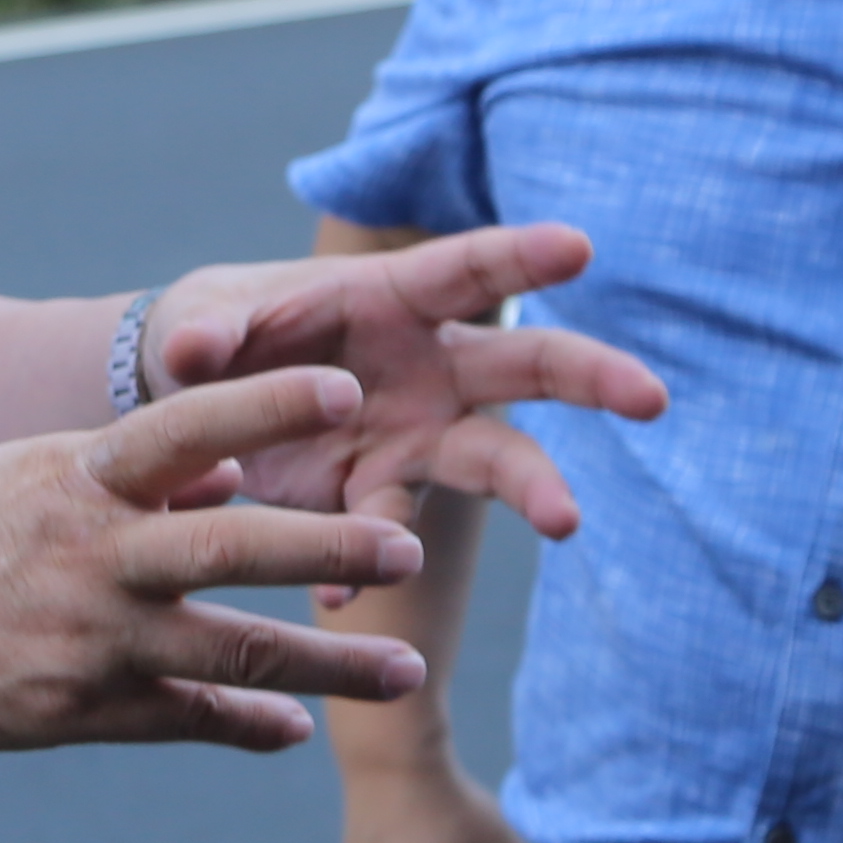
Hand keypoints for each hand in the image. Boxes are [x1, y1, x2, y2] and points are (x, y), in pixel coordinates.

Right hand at [0, 370, 435, 757]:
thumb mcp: (20, 479)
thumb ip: (127, 481)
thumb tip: (229, 474)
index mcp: (73, 477)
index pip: (188, 424)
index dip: (270, 406)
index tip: (346, 391)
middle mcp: (88, 554)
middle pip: (235, 544)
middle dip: (332, 545)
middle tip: (411, 546)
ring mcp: (85, 639)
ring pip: (233, 648)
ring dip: (330, 663)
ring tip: (406, 672)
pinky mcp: (72, 711)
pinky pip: (184, 719)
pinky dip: (246, 722)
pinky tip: (293, 728)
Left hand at [150, 224, 664, 541]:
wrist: (192, 411)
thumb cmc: (216, 335)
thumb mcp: (201, 322)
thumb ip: (201, 333)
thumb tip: (192, 356)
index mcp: (391, 298)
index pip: (468, 269)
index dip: (522, 257)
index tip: (580, 248)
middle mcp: (426, 369)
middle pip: (525, 367)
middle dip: (591, 378)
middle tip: (650, 398)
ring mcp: (414, 437)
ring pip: (493, 460)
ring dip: (532, 489)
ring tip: (568, 521)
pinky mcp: (376, 499)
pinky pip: (386, 535)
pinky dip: (362, 565)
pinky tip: (340, 595)